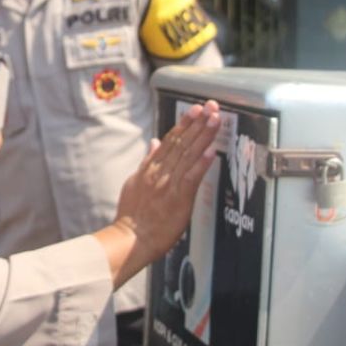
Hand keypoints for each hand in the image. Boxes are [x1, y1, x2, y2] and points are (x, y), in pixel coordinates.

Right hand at [94, 100, 220, 287]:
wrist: (131, 238)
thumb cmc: (133, 216)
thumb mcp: (135, 182)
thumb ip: (147, 161)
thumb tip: (154, 143)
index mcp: (150, 168)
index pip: (170, 140)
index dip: (184, 123)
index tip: (195, 109)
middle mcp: (160, 172)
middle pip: (182, 142)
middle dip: (198, 122)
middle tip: (211, 106)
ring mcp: (168, 183)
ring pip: (188, 155)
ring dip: (203, 136)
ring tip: (215, 120)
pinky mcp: (177, 198)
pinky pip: (191, 177)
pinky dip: (201, 163)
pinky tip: (211, 151)